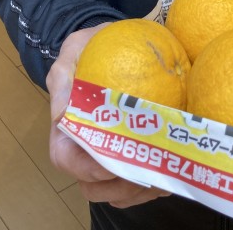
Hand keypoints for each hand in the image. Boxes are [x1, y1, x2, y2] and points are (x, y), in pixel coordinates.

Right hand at [47, 25, 169, 207]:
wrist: (120, 40)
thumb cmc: (95, 45)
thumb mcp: (76, 48)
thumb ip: (63, 75)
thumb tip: (59, 114)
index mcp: (68, 127)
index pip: (66, 159)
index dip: (86, 168)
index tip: (112, 159)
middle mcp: (88, 146)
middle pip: (94, 186)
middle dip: (118, 185)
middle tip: (145, 170)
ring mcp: (113, 152)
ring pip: (119, 191)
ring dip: (139, 189)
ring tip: (163, 173)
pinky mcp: (136, 152)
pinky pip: (143, 184)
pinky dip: (157, 183)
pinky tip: (172, 168)